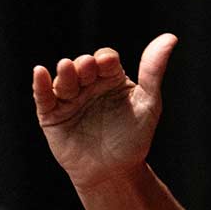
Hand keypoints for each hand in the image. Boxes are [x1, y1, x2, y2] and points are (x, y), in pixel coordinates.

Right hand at [32, 33, 177, 190]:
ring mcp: (69, 99)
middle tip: (87, 68)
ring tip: (68, 68)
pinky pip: (43, 96)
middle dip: (84, 65)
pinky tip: (40, 72)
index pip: (106, 59)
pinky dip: (41, 84)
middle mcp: (88, 85)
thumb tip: (170, 37)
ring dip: (66, 73)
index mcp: (111, 78)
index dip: (105, 59)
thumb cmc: (134, 138)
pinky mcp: (52, 115)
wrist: (116, 172)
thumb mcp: (149, 103)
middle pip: (83, 66)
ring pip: (64, 79)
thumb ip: (153, 71)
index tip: (108, 62)